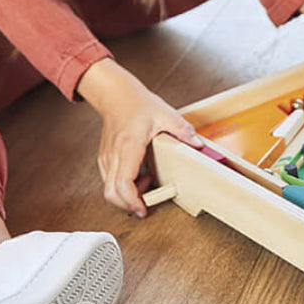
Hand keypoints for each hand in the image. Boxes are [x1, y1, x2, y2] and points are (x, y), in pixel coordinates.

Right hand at [76, 58, 204, 217]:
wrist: (115, 94)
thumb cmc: (137, 103)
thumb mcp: (165, 113)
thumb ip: (183, 130)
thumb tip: (198, 144)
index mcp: (128, 146)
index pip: (123, 183)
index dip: (132, 201)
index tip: (143, 208)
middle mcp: (113, 155)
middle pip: (111, 193)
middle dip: (128, 205)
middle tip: (146, 205)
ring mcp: (106, 157)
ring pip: (109, 189)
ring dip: (127, 195)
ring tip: (148, 183)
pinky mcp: (105, 158)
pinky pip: (109, 180)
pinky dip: (123, 186)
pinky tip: (140, 176)